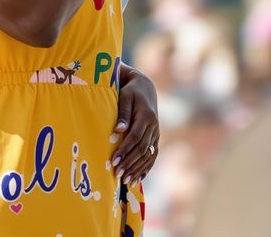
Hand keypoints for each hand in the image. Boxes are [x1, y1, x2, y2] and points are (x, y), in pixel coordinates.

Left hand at [111, 70, 158, 185]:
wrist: (145, 89)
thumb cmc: (130, 92)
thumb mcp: (124, 97)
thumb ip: (122, 113)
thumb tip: (118, 130)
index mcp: (146, 116)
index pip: (135, 137)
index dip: (125, 150)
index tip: (114, 161)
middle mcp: (154, 127)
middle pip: (142, 149)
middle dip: (130, 163)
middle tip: (117, 175)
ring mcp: (156, 134)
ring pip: (148, 155)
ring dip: (137, 169)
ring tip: (126, 182)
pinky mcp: (155, 138)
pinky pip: (153, 156)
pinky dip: (146, 168)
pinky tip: (138, 178)